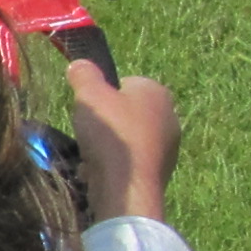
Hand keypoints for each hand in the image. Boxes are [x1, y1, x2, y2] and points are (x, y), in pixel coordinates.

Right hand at [60, 59, 178, 225]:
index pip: (126, 83)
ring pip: (129, 138)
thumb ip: (84, 74)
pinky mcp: (162, 170)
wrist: (126, 186)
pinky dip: (117, 164)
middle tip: (89, 130)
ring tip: (92, 154)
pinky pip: (132, 160)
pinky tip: (102, 171)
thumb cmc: (111, 134)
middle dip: (108, 120)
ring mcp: (169, 146)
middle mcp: (170, 115)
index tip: (90, 108)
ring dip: (111, 144)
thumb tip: (80, 64)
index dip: (103, 94)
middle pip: (128, 111)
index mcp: (157, 91)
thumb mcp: (89, 95)